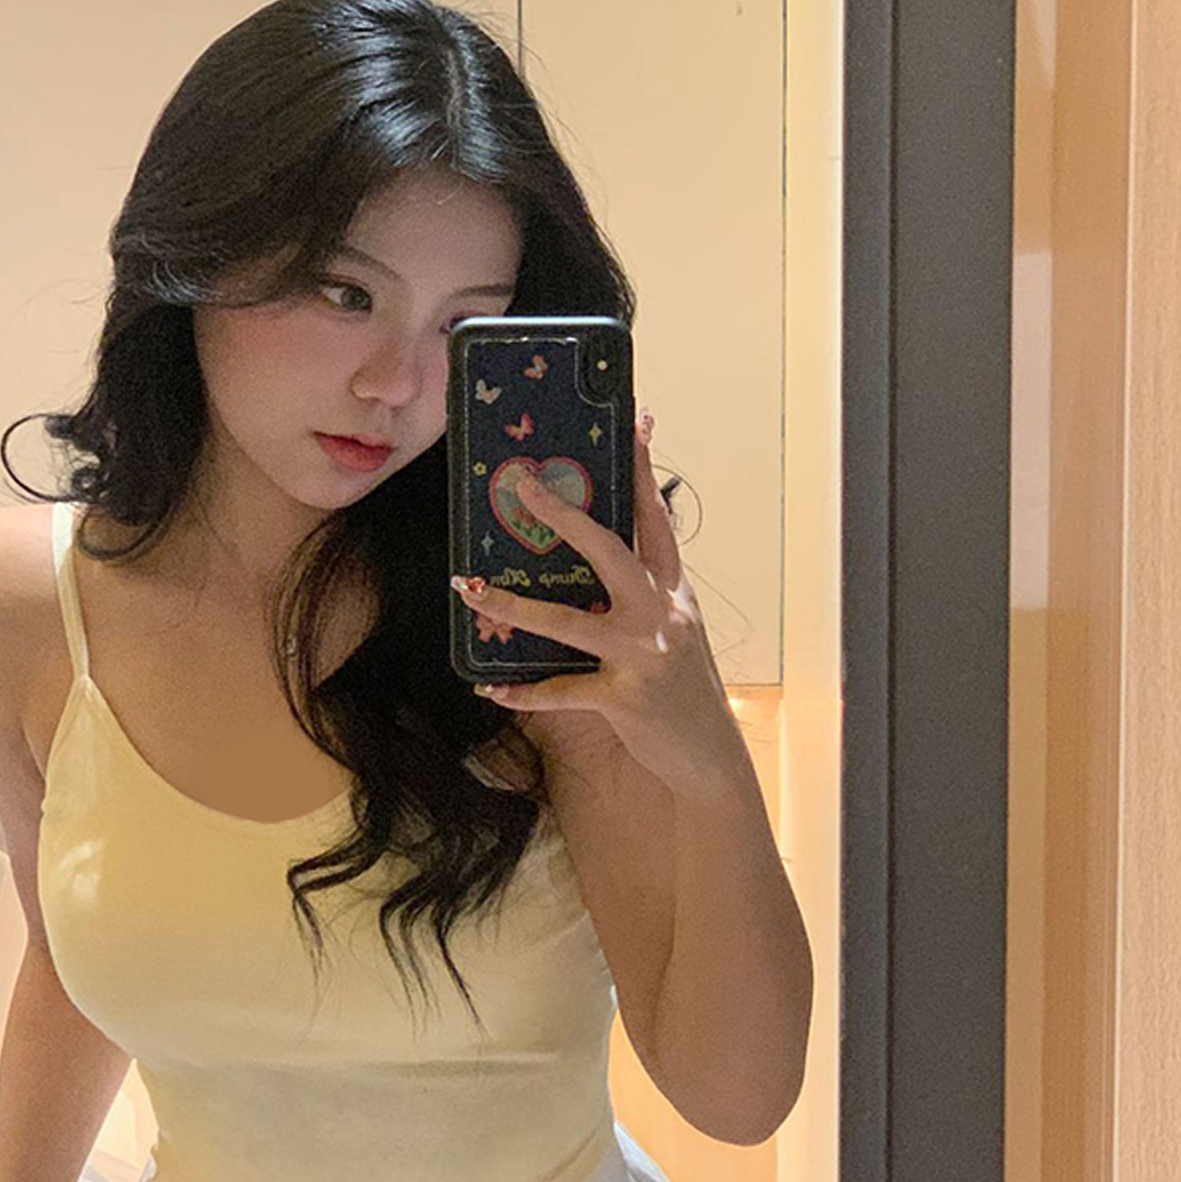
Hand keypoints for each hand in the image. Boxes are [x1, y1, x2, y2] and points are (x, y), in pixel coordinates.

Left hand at [451, 409, 751, 803]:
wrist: (710, 758)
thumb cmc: (684, 692)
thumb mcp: (674, 634)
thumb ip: (642, 600)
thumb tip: (592, 575)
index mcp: (673, 592)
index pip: (657, 519)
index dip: (644, 470)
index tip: (635, 422)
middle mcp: (661, 614)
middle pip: (610, 549)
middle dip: (563, 516)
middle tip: (522, 487)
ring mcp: (643, 654)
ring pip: (568, 620)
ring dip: (512, 605)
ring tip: (470, 588)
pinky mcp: (624, 697)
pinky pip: (561, 690)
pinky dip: (522, 691)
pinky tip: (490, 689)